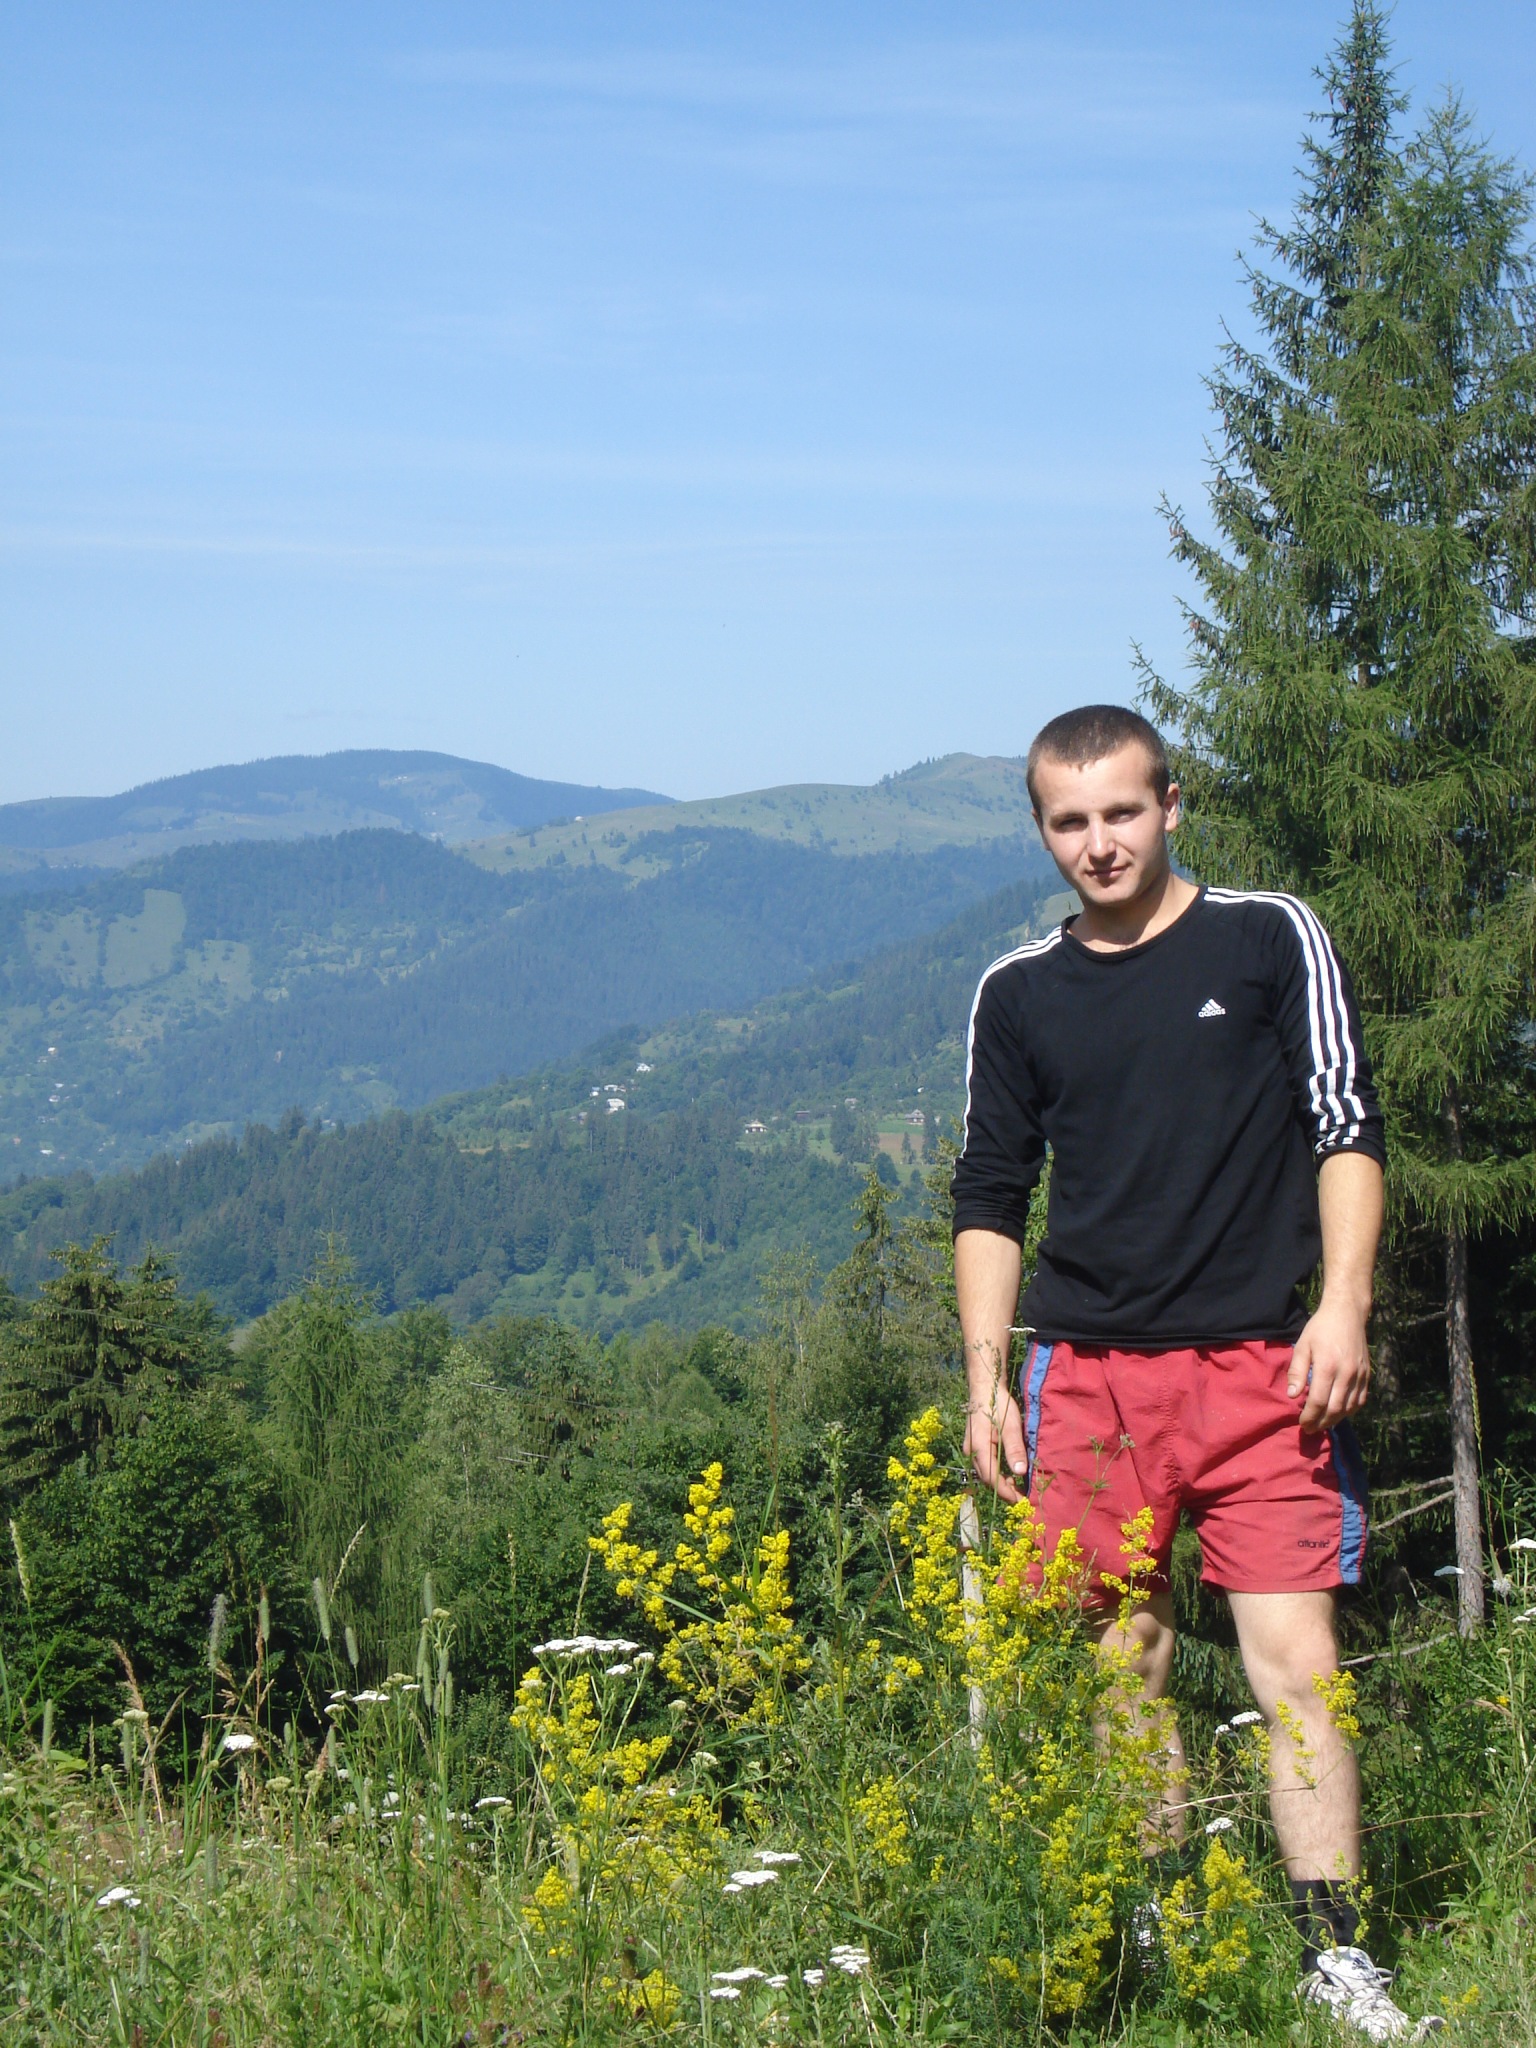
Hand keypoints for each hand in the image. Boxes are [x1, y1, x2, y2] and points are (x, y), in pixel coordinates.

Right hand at [964, 1385, 1028, 1502]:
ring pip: (985, 1472)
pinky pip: (984, 1465)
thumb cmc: (998, 1405)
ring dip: (1000, 1483)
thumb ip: (1014, 1449)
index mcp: (979, 1448)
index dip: (1006, 1492)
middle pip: (987, 1478)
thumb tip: (1020, 1473)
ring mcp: (970, 1448)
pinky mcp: (974, 1445)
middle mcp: (971, 1451)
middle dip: (1004, 1491)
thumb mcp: (1011, 1426)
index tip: (1021, 1502)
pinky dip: (997, 1473)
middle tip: (1023, 1498)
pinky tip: (1009, 1473)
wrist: (984, 1388)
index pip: (992, 1478)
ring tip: (1018, 1488)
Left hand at [1288, 1298, 1371, 1432]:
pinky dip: (1350, 1411)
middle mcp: (1347, 1374)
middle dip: (1321, 1423)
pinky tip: (1339, 1412)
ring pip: (1349, 1408)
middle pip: (1335, 1410)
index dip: (1310, 1417)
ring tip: (1322, 1423)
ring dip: (1335, 1420)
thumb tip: (1292, 1395)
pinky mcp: (1367, 1374)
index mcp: (1328, 1367)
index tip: (1302, 1424)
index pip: (1319, 1402)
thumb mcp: (1302, 1346)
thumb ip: (1297, 1372)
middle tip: (1310, 1429)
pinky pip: (1361, 1400)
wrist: (1347, 1314)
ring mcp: (1360, 1375)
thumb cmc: (1320, 1328)